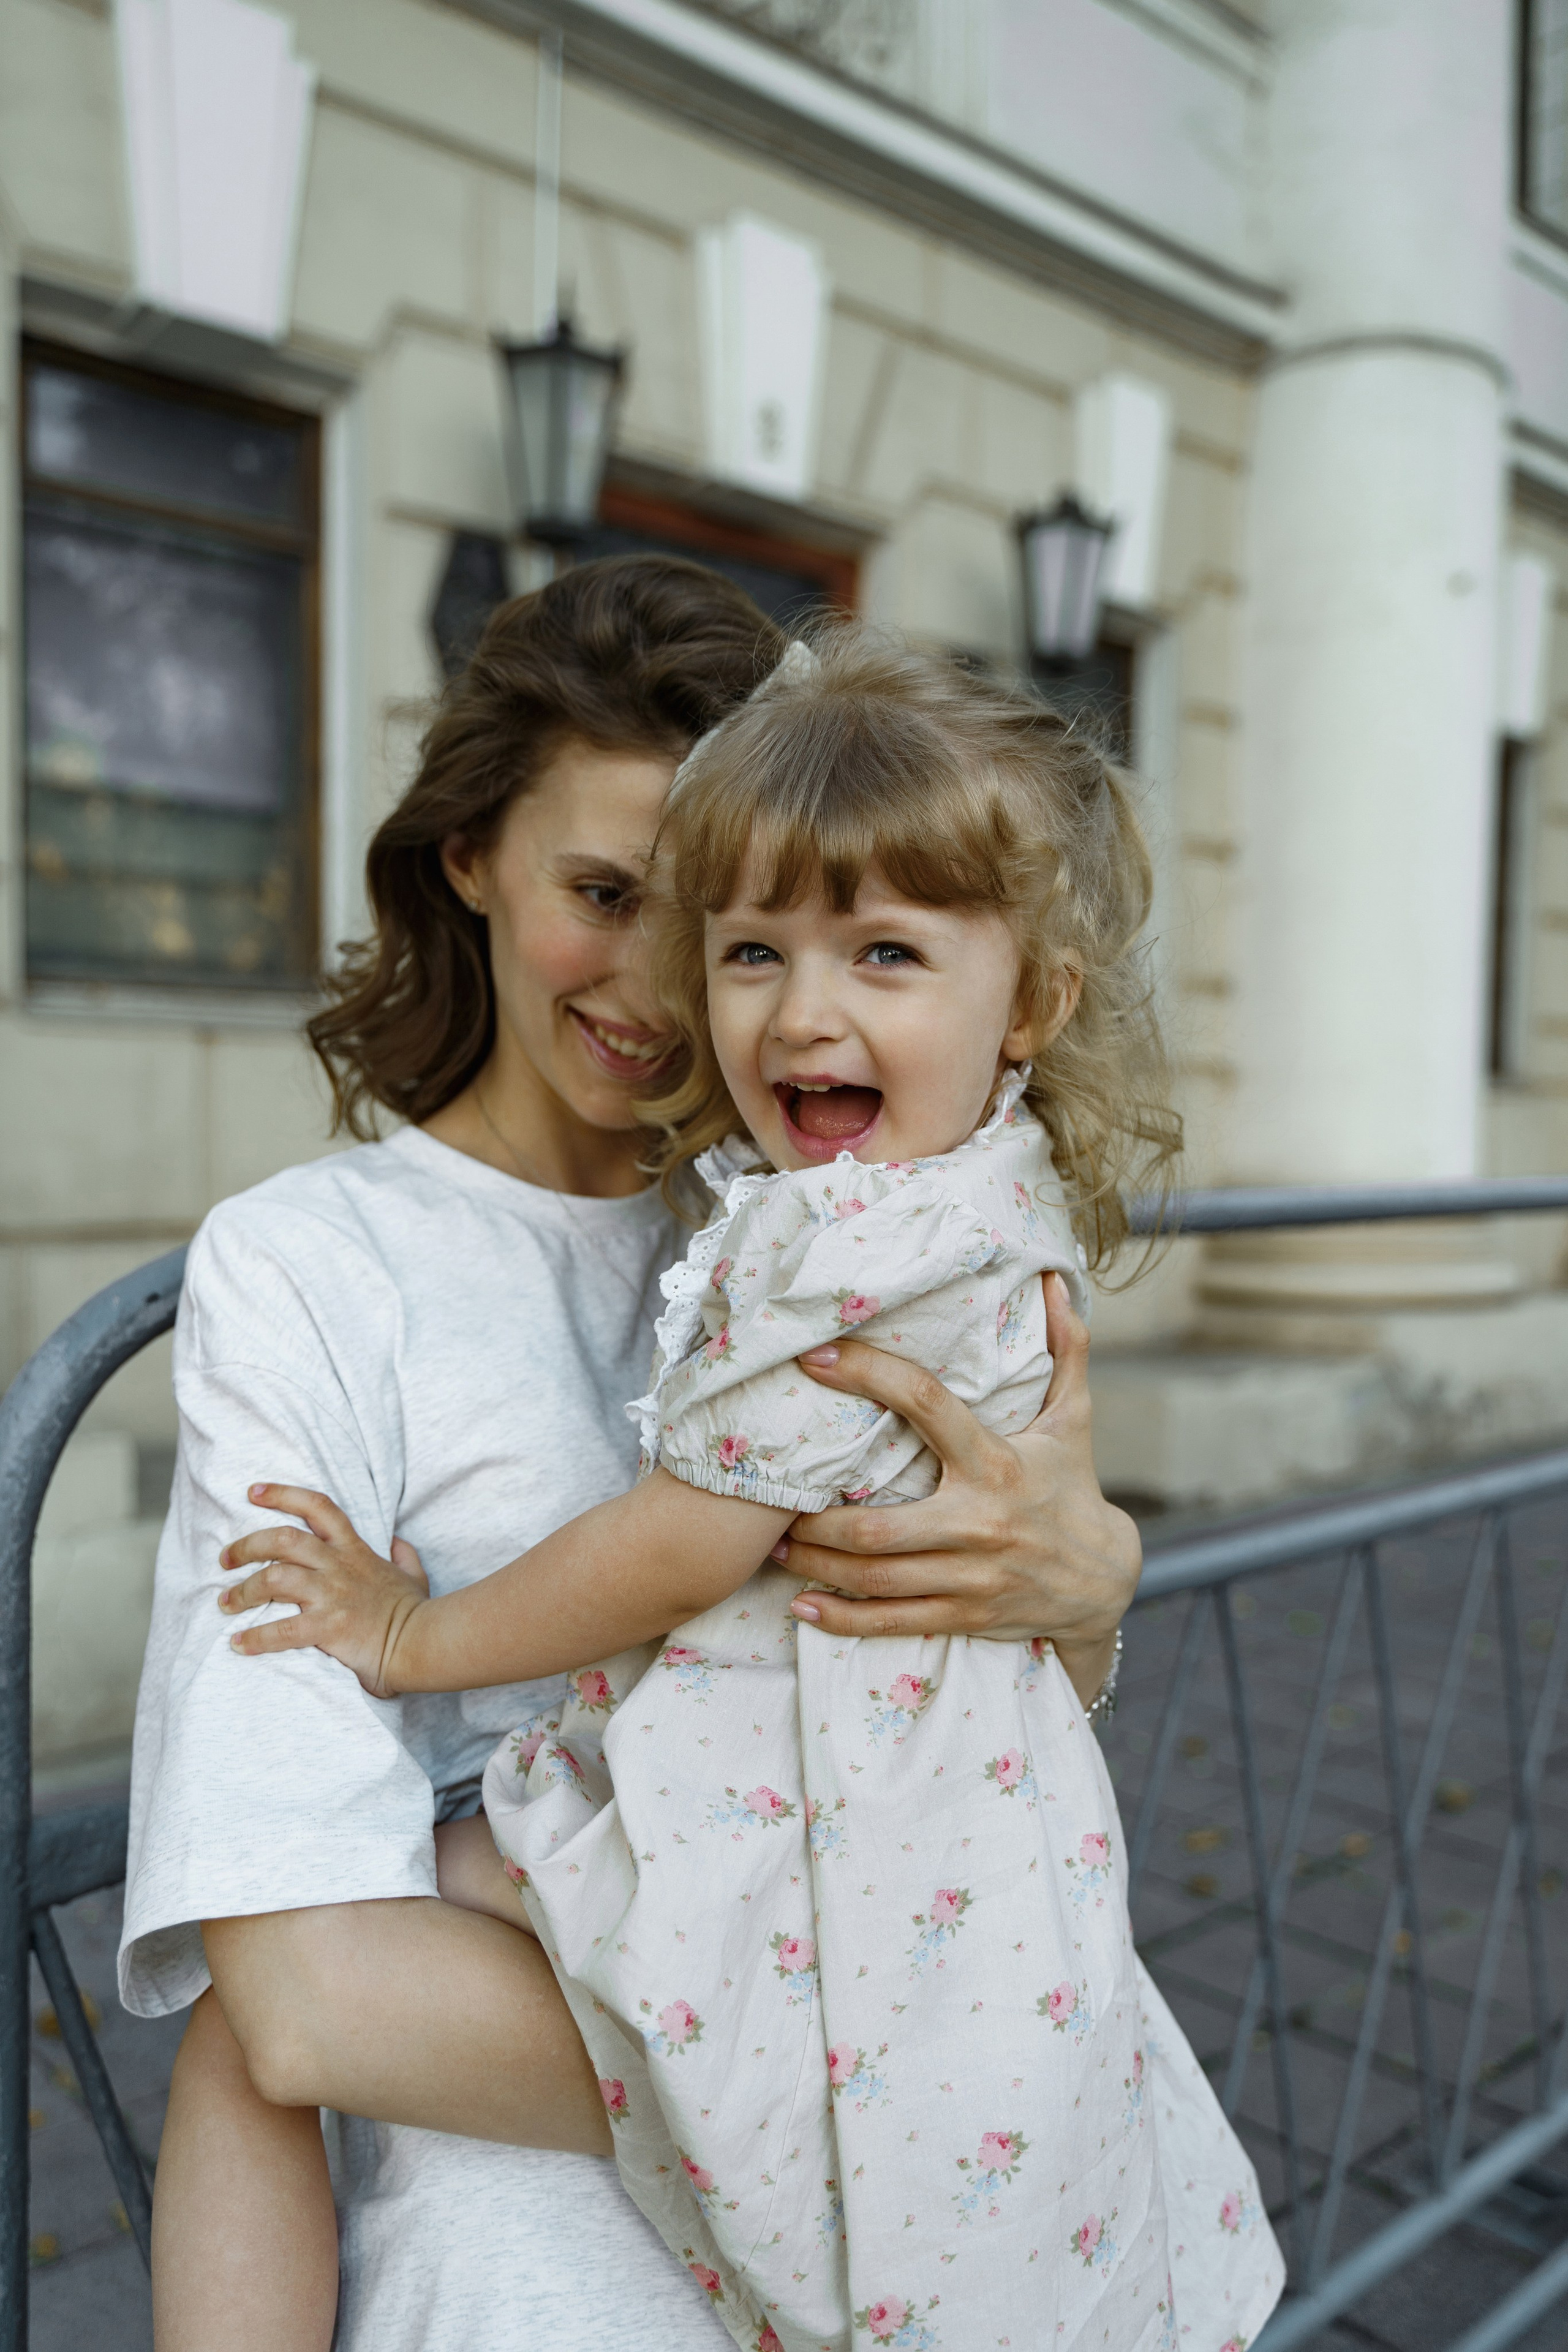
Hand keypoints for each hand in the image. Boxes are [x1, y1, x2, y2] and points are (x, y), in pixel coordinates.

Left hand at [219, 1483, 429, 1697]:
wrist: (424, 1642)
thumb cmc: (416, 1612)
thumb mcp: (414, 1574)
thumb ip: (403, 1555)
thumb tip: (396, 1543)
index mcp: (354, 1550)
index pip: (318, 1507)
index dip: (283, 1494)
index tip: (253, 1492)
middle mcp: (339, 1566)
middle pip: (283, 1539)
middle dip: (247, 1545)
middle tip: (225, 1559)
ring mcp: (332, 1595)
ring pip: (275, 1579)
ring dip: (243, 1591)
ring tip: (226, 1603)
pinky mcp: (328, 1627)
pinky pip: (282, 1630)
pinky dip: (255, 1638)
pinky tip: (239, 1645)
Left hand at [776, 1273, 1137, 1704]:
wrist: (1104, 1581)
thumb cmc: (1073, 1487)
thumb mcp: (1074, 1419)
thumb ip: (1065, 1349)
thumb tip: (1051, 1283)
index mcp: (997, 1462)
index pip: (925, 1405)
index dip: (867, 1375)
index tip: (814, 1357)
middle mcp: (979, 1523)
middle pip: (878, 1525)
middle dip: (815, 1518)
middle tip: (773, 1496)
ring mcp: (970, 1577)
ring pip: (875, 1577)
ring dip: (814, 1563)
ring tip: (773, 1545)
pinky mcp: (964, 1616)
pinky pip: (892, 1621)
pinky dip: (842, 1618)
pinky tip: (803, 1606)